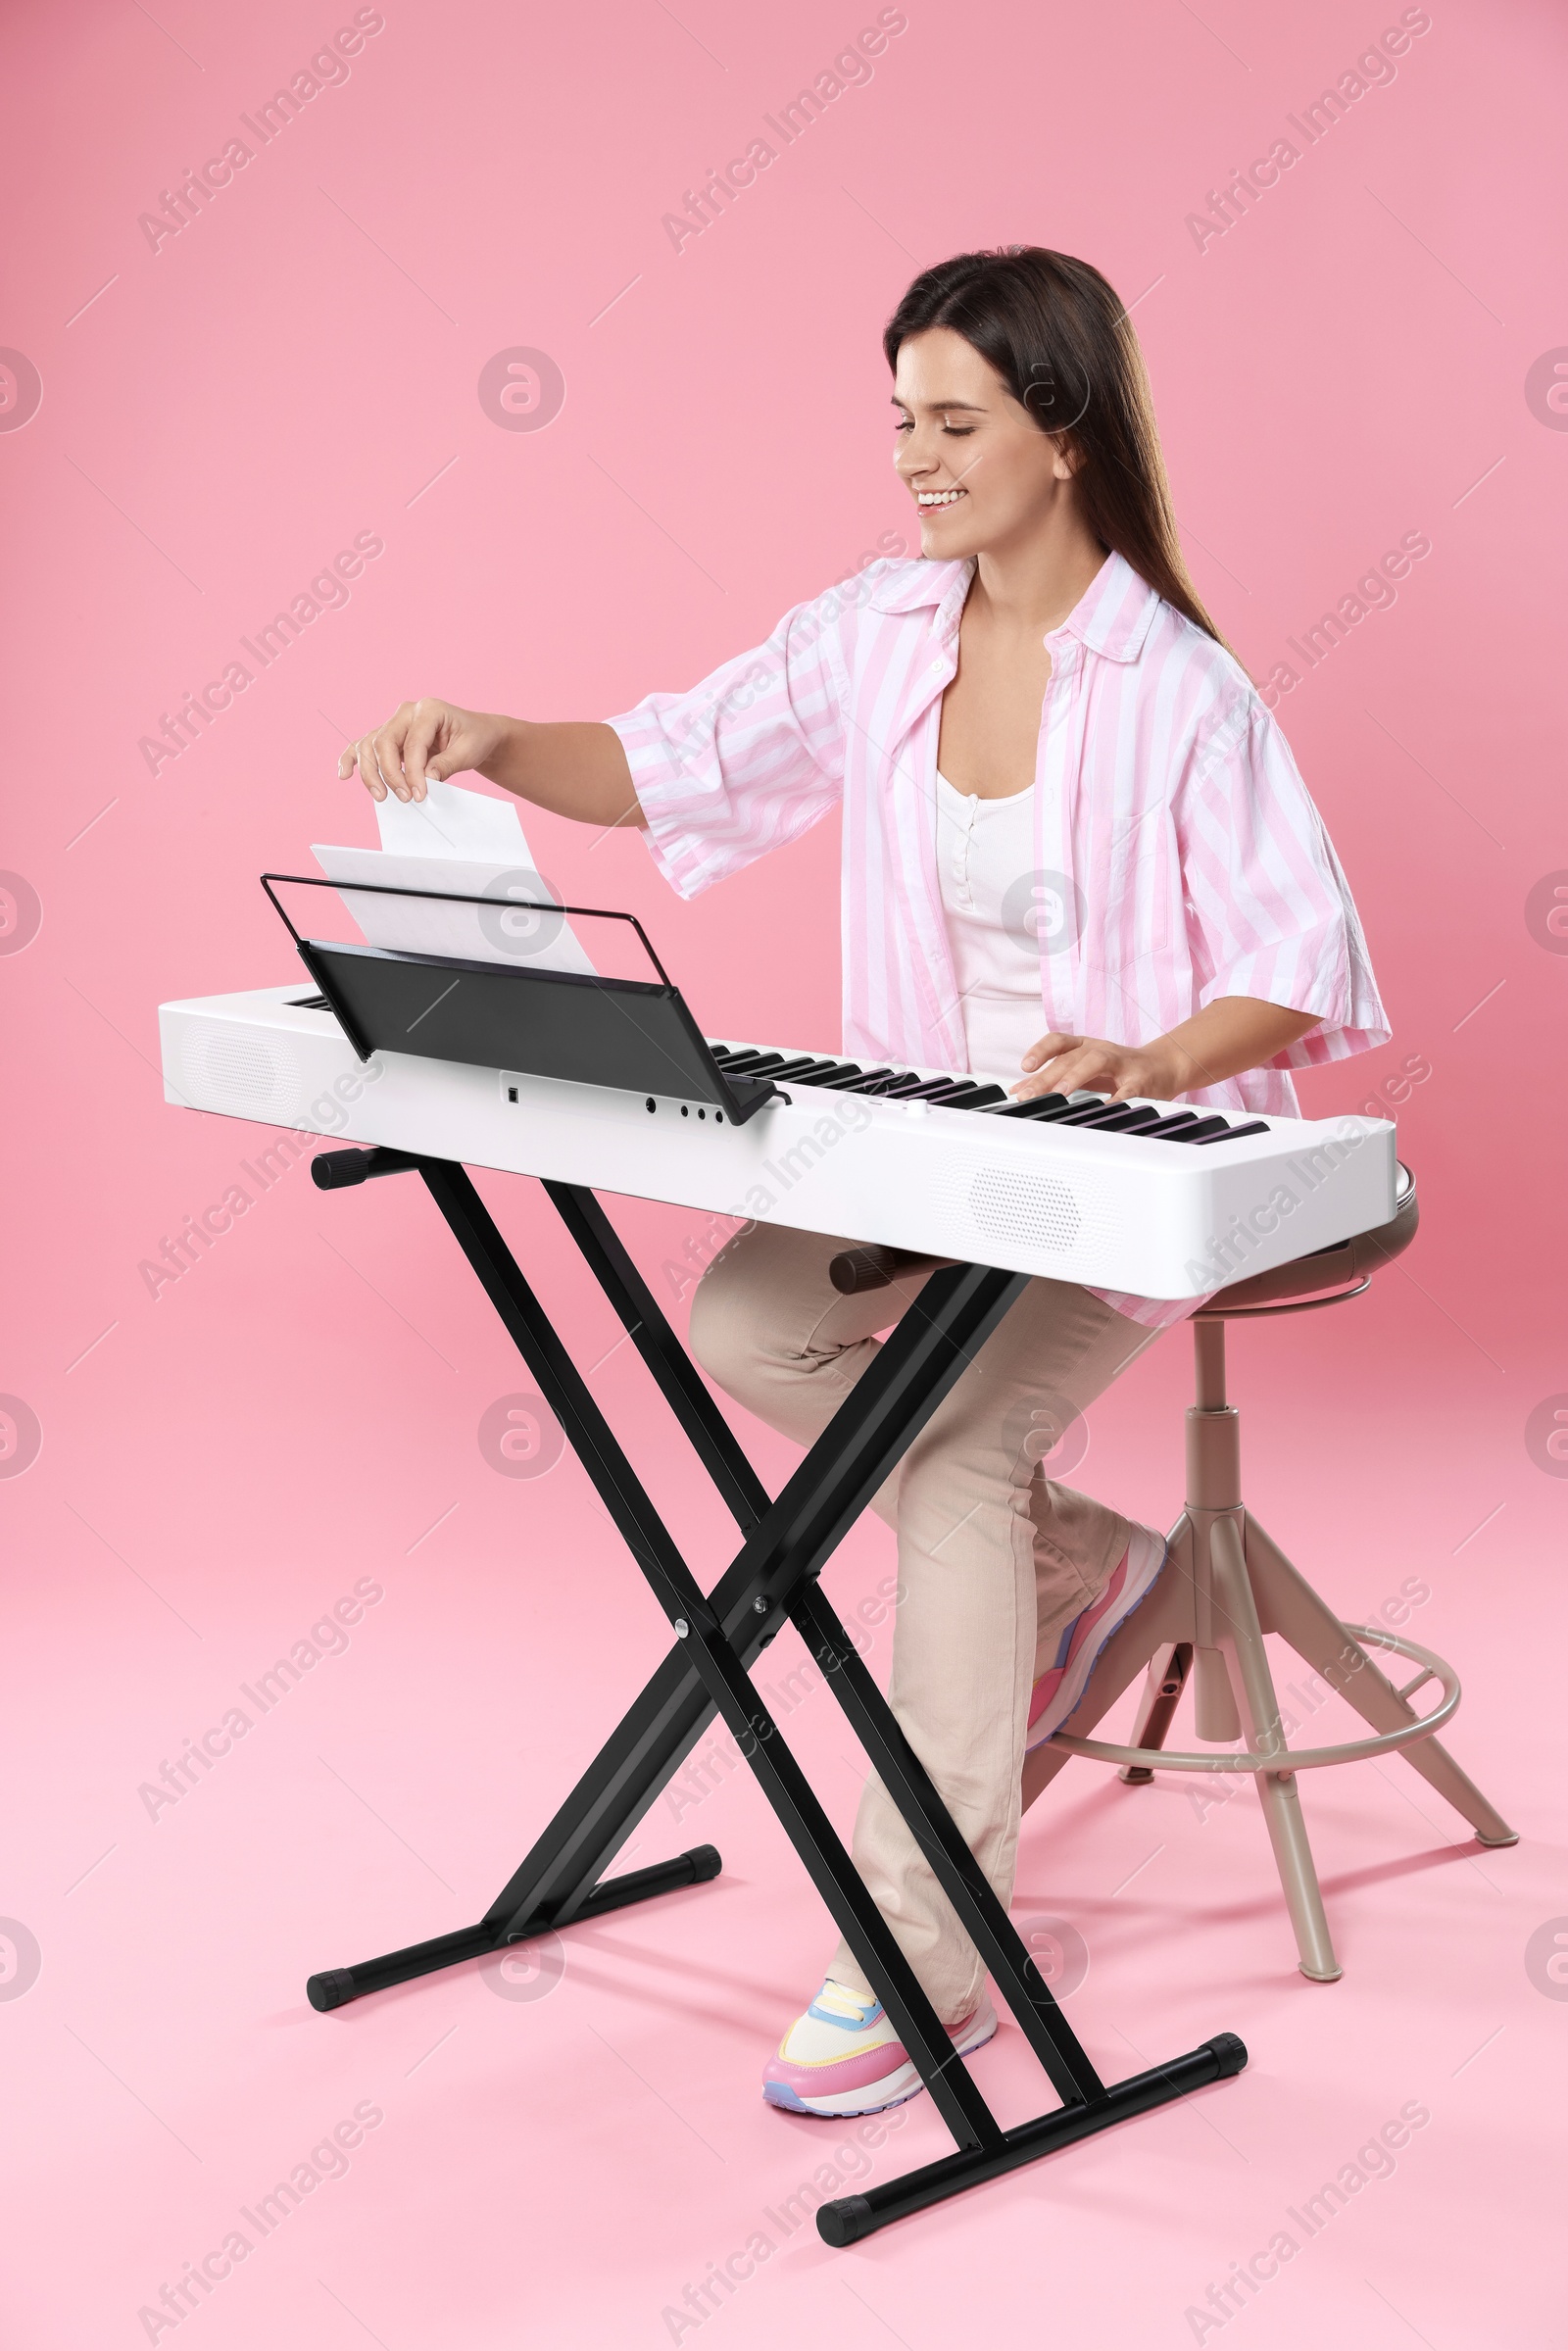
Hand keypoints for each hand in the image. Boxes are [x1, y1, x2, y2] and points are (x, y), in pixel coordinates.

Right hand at [338, 698, 510, 801]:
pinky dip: (351, 759)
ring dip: (370, 772)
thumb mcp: (468, 751)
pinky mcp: (389, 737)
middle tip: (404, 799)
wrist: (475, 734)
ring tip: (381, 797)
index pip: (413, 743)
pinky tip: (344, 774)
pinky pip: (364, 746)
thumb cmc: (473, 738)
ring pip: (370, 745)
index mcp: (429, 709)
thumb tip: (425, 781)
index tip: (419, 795)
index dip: (413, 772)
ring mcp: (394, 723)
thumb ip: (446, 764)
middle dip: (391, 774)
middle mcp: (406, 713)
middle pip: (384, 742)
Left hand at [1015, 1032, 1187, 1103]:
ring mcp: (1121, 1062)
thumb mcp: (1083, 1069)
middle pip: (1071, 1056)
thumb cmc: (1118, 1069)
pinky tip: (1105, 1109)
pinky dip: (1116, 1099)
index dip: (1040, 1051)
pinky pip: (1128, 1088)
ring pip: (1096, 1061)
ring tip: (1060, 1092)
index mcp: (1085, 1046)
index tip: (1024, 1068)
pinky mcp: (1140, 1079)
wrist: (1164, 1067)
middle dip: (1047, 1075)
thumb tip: (1020, 1088)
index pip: (1058, 1041)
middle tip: (1029, 1095)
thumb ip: (1052, 1077)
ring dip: (1076, 1075)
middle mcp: (1100, 1049)